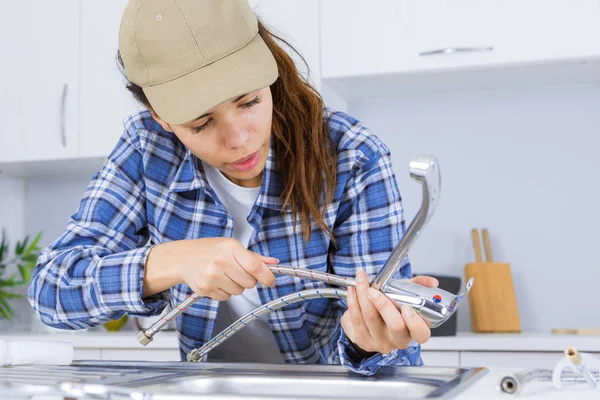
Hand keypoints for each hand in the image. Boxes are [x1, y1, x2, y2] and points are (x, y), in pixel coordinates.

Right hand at [144, 237, 277, 299]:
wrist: (182, 258)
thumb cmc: (209, 250)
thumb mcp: (231, 246)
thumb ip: (253, 257)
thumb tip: (273, 263)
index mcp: (230, 248)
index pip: (254, 266)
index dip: (266, 276)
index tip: (270, 281)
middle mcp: (220, 262)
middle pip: (249, 283)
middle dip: (248, 280)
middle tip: (238, 272)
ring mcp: (211, 276)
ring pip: (238, 291)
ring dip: (236, 286)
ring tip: (224, 275)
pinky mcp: (205, 289)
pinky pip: (226, 297)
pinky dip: (224, 291)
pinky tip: (216, 281)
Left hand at [340, 270, 438, 354]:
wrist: (370, 322)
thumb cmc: (391, 309)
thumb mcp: (406, 296)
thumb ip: (419, 286)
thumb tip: (431, 282)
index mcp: (413, 331)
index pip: (421, 333)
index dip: (415, 322)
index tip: (407, 307)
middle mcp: (397, 340)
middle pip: (395, 326)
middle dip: (383, 305)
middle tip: (373, 290)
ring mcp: (379, 342)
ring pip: (371, 319)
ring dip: (362, 296)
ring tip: (360, 280)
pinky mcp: (362, 340)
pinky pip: (356, 320)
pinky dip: (352, 302)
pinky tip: (352, 291)